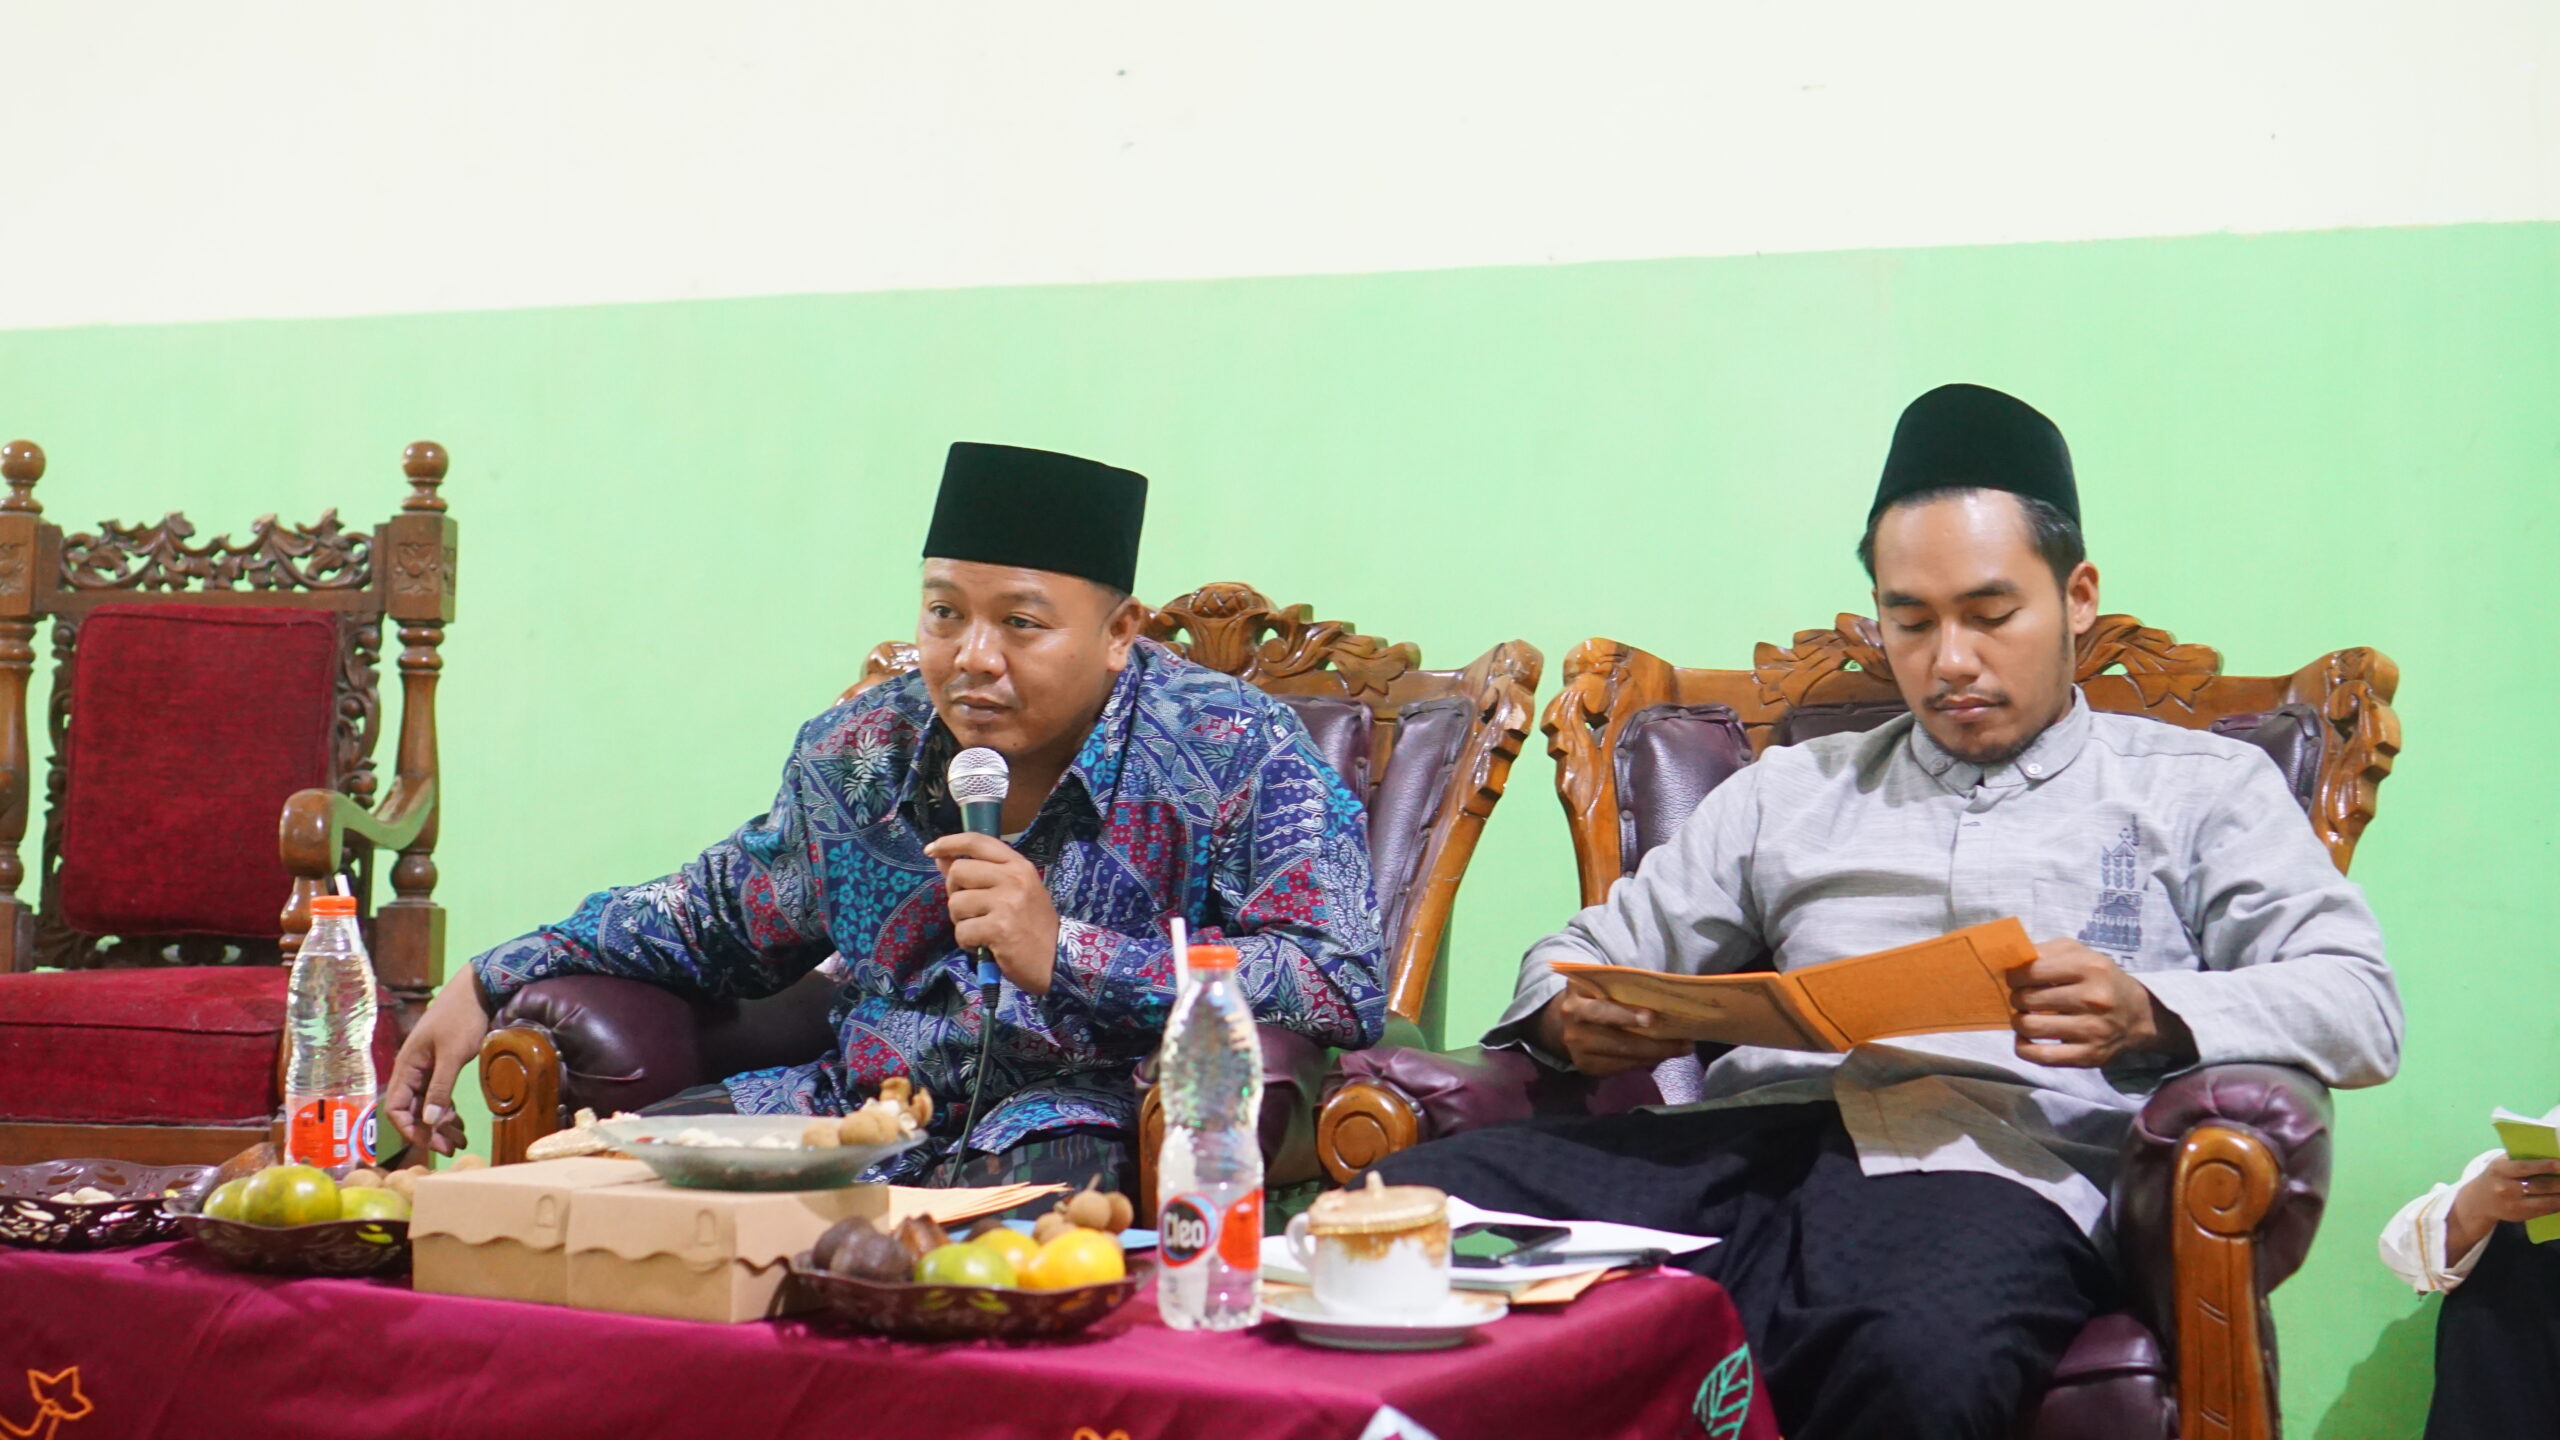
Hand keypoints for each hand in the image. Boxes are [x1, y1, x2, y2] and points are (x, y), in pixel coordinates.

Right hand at [382, 969, 493, 1155]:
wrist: (478, 990)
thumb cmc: (462, 1018)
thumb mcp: (453, 1055)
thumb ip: (440, 1087)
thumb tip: (428, 1120)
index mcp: (407, 1067)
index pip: (395, 1108)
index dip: (409, 1129)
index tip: (430, 1143)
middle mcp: (412, 1070)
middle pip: (411, 1110)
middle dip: (428, 1131)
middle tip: (450, 1148)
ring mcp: (426, 1068)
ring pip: (426, 1105)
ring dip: (439, 1124)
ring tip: (459, 1141)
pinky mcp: (441, 1066)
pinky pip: (437, 1096)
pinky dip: (447, 1111)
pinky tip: (459, 1124)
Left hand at [924, 832, 1058, 994]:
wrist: (1058, 958)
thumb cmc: (1033, 924)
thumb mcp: (1014, 890)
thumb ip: (980, 873)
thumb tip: (942, 857)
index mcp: (1018, 865)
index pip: (977, 842)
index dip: (950, 843)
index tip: (932, 849)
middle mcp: (1013, 878)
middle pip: (958, 872)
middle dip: (955, 893)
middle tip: (971, 909)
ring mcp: (1006, 903)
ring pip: (956, 903)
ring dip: (961, 921)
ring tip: (981, 929)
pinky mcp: (999, 929)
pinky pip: (962, 931)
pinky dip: (967, 942)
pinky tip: (983, 945)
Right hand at [1533, 981, 1694, 1076]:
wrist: (1568, 1018)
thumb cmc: (1597, 994)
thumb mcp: (1604, 982)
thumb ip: (1626, 985)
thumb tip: (1666, 994)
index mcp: (1576, 996)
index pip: (1600, 1010)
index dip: (1625, 1015)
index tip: (1652, 1018)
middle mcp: (1572, 1025)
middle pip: (1616, 1041)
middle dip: (1652, 1043)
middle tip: (1683, 1043)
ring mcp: (1576, 1050)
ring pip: (1621, 1057)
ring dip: (1655, 1055)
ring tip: (1681, 1048)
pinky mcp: (1586, 1067)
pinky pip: (1620, 1068)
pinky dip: (1643, 1062)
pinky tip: (1661, 1055)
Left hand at [2006, 938, 2190, 1067]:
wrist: (2138, 1014)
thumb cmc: (2099, 979)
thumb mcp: (2079, 954)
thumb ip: (2046, 951)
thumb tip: (2011, 960)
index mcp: (2089, 968)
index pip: (2032, 972)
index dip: (2014, 976)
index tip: (2015, 979)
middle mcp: (2093, 999)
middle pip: (2027, 999)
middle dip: (2017, 998)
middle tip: (2023, 998)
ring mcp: (2092, 1030)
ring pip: (2029, 1027)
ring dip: (2019, 1021)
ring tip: (2026, 1016)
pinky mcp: (2089, 1056)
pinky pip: (2041, 1056)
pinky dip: (2024, 1048)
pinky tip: (2026, 1039)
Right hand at [2446, 1156, 2559, 1260]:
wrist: (2480, 1201)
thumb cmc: (2496, 1176)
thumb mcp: (2500, 1165)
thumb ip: (2519, 1160)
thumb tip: (2549, 1156)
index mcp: (2500, 1170)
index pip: (2523, 1167)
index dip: (2543, 1165)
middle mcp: (2505, 1189)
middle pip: (2539, 1185)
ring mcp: (2514, 1205)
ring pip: (2546, 1201)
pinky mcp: (2521, 1216)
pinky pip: (2545, 1210)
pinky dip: (2558, 1205)